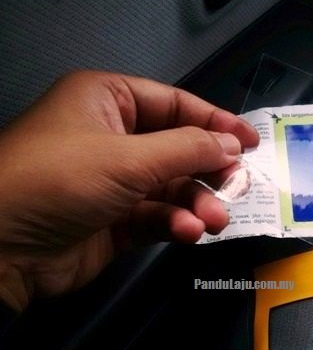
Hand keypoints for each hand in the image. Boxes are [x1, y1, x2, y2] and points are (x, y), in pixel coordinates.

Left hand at [0, 70, 258, 311]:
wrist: (2, 248)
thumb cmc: (59, 180)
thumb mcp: (129, 157)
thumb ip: (189, 149)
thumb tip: (232, 146)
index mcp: (109, 102)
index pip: (175, 104)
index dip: (215, 122)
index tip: (251, 142)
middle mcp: (114, 138)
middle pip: (179, 149)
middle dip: (209, 170)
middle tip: (237, 186)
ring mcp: (115, 182)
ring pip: (173, 188)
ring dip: (197, 203)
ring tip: (214, 220)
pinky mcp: (117, 221)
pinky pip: (159, 216)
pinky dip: (176, 223)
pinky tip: (187, 232)